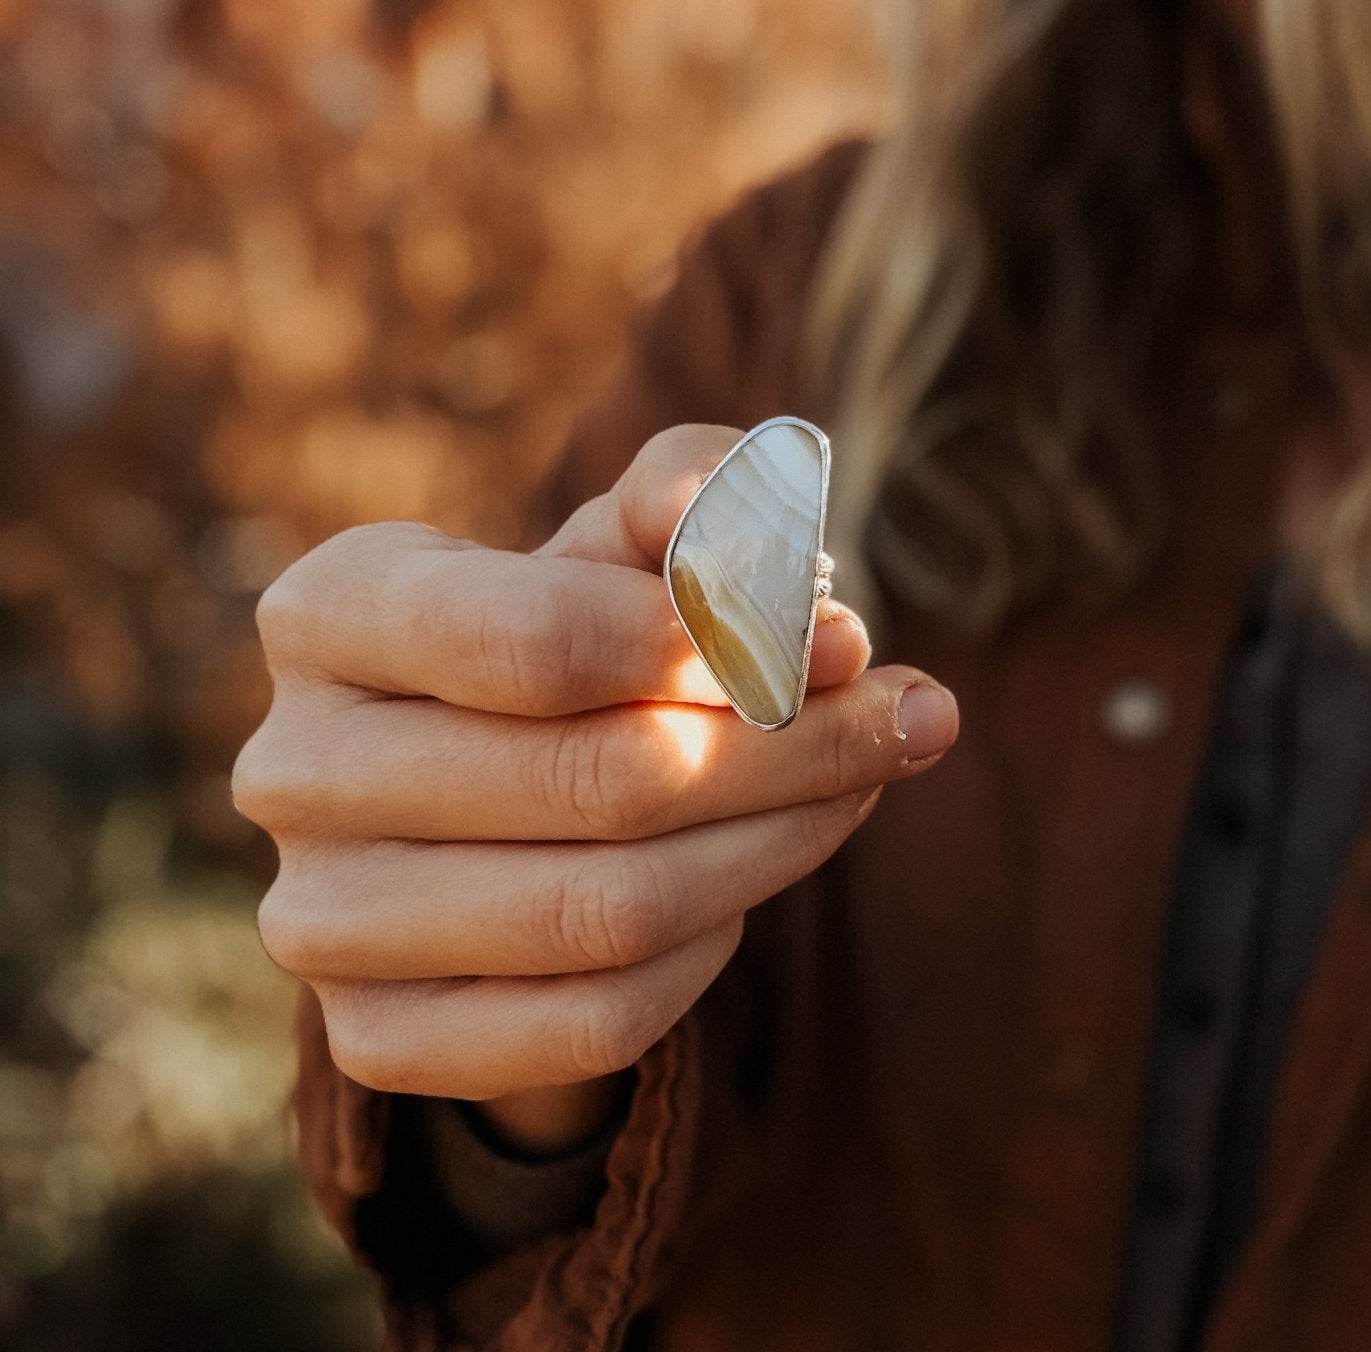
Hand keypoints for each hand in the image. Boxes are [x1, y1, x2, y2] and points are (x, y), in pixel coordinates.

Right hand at [233, 426, 958, 1149]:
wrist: (486, 785)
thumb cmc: (573, 628)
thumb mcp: (630, 537)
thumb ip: (702, 501)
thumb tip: (794, 578)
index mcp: (326, 609)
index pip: (526, 640)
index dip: (703, 645)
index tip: (834, 640)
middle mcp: (291, 767)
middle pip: (597, 781)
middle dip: (791, 748)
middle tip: (910, 717)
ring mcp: (320, 919)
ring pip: (608, 912)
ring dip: (778, 845)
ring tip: (862, 784)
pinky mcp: (377, 1038)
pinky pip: (596, 1018)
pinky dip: (707, 952)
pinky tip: (745, 882)